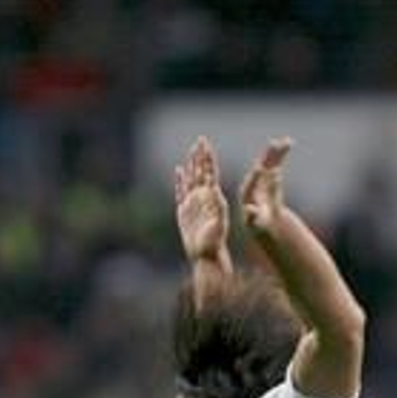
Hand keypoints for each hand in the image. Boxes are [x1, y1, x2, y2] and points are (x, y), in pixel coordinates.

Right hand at [173, 136, 229, 261]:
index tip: (205, 144)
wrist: (207, 257)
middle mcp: (204, 199)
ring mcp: (195, 204)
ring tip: (192, 151)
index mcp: (212, 200)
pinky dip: (180, 180)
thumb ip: (217, 212)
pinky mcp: (186, 211)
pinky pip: (181, 191)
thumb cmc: (213, 246)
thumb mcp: (217, 227)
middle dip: (200, 156)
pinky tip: (179, 171)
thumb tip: (217, 196)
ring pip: (192, 179)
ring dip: (191, 165)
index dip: (206, 159)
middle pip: (201, 173)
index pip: (209, 174)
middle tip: (201, 140)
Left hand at [239, 137, 292, 233]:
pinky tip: (290, 142)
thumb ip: (253, 215)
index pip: (251, 184)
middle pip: (261, 167)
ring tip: (285, 140)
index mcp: (248, 193)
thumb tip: (249, 209)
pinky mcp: (271, 174)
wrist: (263, 218)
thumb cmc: (259, 223)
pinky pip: (277, 162)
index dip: (256, 176)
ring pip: (270, 162)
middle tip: (273, 145)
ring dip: (277, 151)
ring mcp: (263, 177)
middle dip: (267, 157)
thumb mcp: (256, 221)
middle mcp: (254, 181)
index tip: (260, 169)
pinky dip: (283, 153)